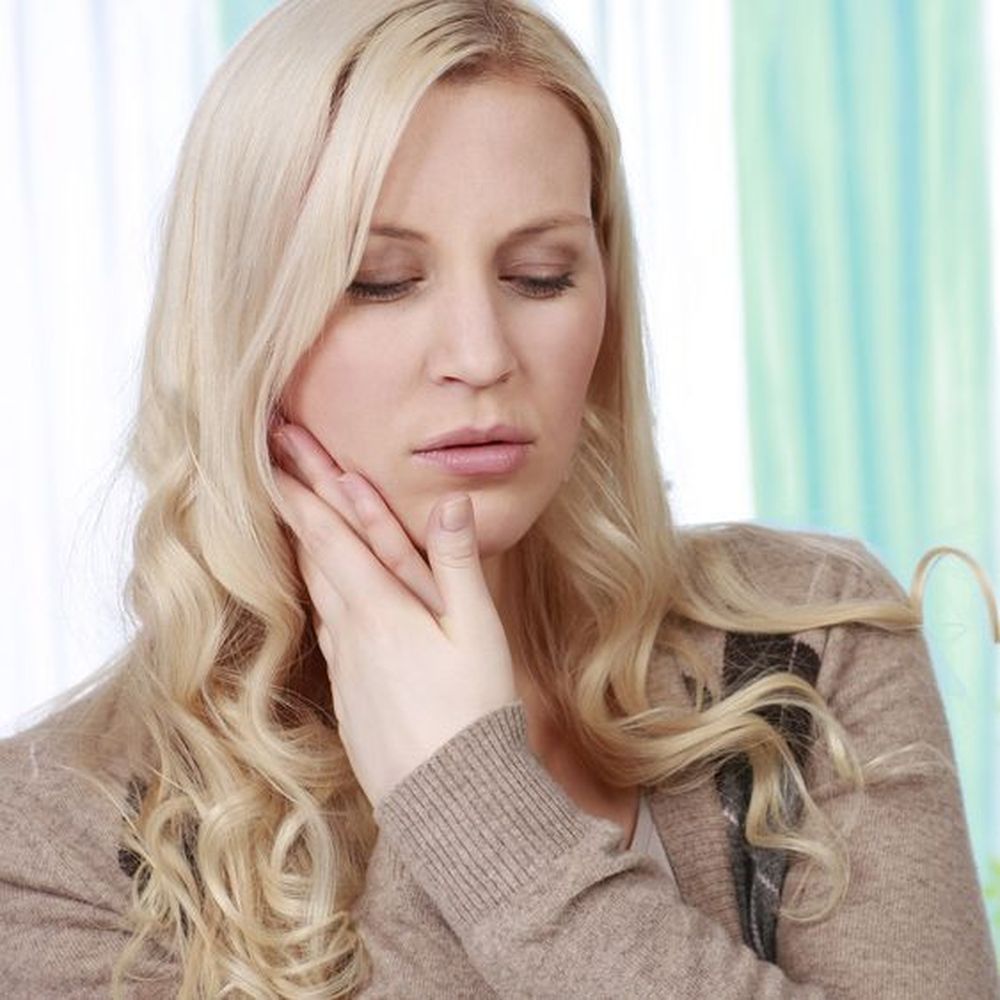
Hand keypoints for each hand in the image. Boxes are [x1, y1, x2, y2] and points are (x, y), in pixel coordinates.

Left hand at [270, 422, 518, 809]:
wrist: (447, 797)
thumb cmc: (472, 710)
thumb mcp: (477, 632)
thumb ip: (458, 565)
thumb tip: (448, 503)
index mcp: (379, 608)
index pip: (329, 534)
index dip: (302, 488)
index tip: (274, 450)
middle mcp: (349, 630)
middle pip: (314, 553)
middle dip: (295, 501)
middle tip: (274, 458)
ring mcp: (343, 662)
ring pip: (315, 589)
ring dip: (303, 545)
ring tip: (294, 512)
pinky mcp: (347, 690)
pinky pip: (327, 626)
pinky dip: (319, 591)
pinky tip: (325, 590)